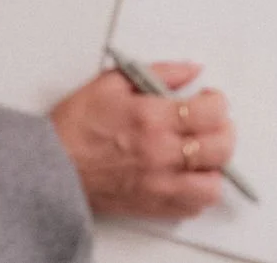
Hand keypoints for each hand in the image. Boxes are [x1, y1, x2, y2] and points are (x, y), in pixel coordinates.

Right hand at [49, 61, 234, 218]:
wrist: (53, 165)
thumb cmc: (77, 125)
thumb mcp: (112, 82)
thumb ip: (159, 72)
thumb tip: (191, 70)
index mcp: (151, 117)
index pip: (211, 111)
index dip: (217, 102)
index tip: (209, 99)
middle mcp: (160, 152)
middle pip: (220, 146)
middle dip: (223, 130)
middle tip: (211, 124)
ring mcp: (159, 183)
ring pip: (213, 183)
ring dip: (214, 166)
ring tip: (202, 154)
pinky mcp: (154, 205)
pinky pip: (194, 206)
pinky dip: (198, 191)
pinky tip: (187, 176)